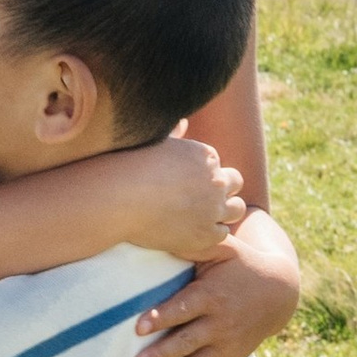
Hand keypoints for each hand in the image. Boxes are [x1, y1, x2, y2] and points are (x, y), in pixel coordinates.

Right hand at [115, 133, 248, 265]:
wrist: (119, 201)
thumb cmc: (130, 168)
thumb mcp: (154, 143)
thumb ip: (174, 133)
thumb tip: (184, 121)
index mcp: (205, 155)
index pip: (216, 164)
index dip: (204, 174)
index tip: (187, 183)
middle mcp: (215, 180)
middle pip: (235, 182)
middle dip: (222, 189)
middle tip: (202, 198)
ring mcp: (213, 209)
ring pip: (237, 209)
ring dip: (223, 211)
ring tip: (203, 216)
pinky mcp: (206, 235)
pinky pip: (223, 234)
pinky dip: (211, 233)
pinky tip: (194, 231)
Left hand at [133, 207, 301, 356]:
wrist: (279, 291)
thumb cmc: (240, 264)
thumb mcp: (223, 250)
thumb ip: (197, 244)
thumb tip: (163, 223)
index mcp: (212, 295)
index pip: (184, 308)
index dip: (162, 317)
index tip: (138, 327)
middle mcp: (218, 324)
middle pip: (186, 342)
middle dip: (161, 355)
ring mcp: (224, 346)